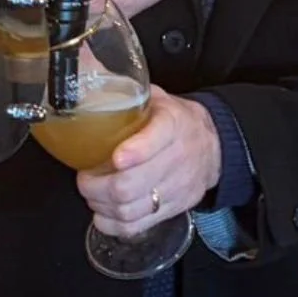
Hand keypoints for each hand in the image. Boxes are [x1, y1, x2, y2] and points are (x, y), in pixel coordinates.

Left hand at [77, 87, 220, 237]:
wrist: (213, 145)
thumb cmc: (175, 120)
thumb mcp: (157, 98)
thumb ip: (127, 92)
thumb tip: (89, 70)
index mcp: (172, 123)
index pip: (156, 139)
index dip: (135, 152)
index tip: (115, 157)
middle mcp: (177, 157)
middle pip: (131, 184)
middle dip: (97, 185)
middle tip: (84, 178)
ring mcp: (176, 188)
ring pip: (130, 209)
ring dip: (101, 205)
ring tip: (91, 194)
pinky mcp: (174, 209)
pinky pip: (138, 226)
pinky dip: (113, 224)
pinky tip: (103, 213)